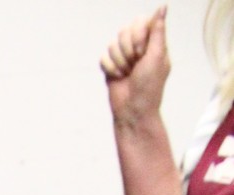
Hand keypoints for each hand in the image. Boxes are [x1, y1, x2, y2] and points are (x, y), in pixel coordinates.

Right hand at [101, 8, 170, 125]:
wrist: (133, 111)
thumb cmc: (149, 87)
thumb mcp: (157, 56)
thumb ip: (158, 30)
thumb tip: (163, 5)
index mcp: (153, 42)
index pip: (140, 21)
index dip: (138, 35)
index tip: (142, 52)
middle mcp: (137, 47)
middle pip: (124, 31)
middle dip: (128, 50)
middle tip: (135, 65)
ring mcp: (123, 57)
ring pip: (113, 44)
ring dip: (120, 62)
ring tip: (127, 74)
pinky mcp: (111, 67)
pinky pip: (104, 57)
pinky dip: (110, 69)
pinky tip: (118, 78)